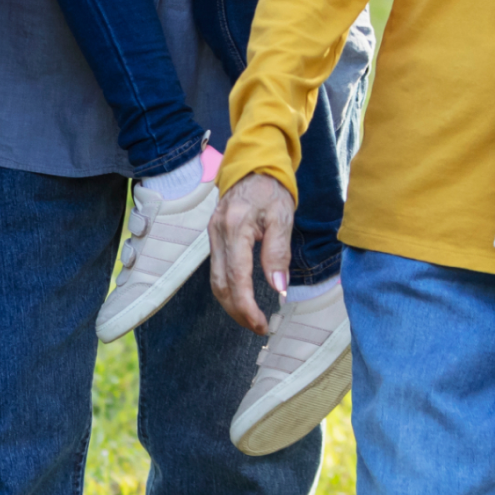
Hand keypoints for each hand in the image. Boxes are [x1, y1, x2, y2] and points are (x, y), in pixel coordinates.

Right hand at [208, 172, 296, 332]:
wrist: (252, 167)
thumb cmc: (271, 191)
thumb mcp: (282, 218)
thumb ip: (278, 253)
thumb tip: (279, 288)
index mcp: (235, 228)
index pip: (236, 277)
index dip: (247, 305)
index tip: (261, 323)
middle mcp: (217, 233)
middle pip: (220, 284)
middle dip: (238, 311)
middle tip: (259, 327)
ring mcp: (212, 235)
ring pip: (214, 281)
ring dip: (231, 304)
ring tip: (251, 319)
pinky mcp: (213, 238)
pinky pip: (216, 271)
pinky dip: (227, 290)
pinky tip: (242, 299)